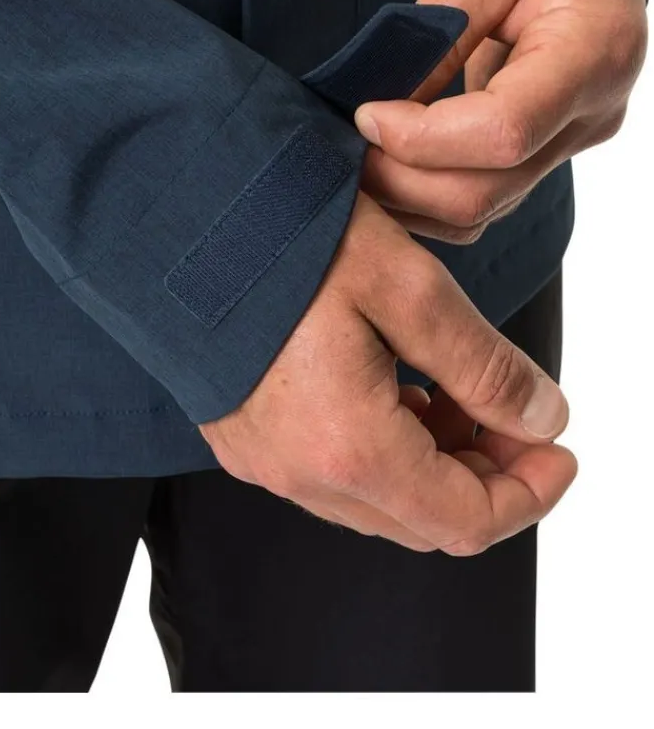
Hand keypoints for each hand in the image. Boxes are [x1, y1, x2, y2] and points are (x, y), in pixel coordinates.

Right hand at [198, 190, 577, 554]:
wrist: (170, 208)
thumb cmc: (281, 234)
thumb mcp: (405, 283)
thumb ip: (481, 364)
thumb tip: (542, 420)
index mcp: (347, 447)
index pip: (466, 520)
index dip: (529, 491)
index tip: (557, 446)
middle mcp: (298, 472)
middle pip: (422, 520)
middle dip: (486, 474)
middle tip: (516, 410)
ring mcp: (260, 458)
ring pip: (375, 500)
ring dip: (433, 461)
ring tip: (457, 388)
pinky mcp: (236, 431)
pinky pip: (327, 471)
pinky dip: (380, 448)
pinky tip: (391, 383)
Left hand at [352, 0, 647, 242]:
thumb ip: (438, 30)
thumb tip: (386, 103)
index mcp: (592, 49)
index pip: (504, 130)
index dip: (421, 138)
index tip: (364, 111)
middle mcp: (594, 107)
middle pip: (490, 185)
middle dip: (403, 175)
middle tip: (339, 145)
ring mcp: (574, 132)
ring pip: (486, 205)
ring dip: (409, 194)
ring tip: (352, 156)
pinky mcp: (548, 143)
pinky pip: (487, 193)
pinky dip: (429, 192)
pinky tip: (386, 162)